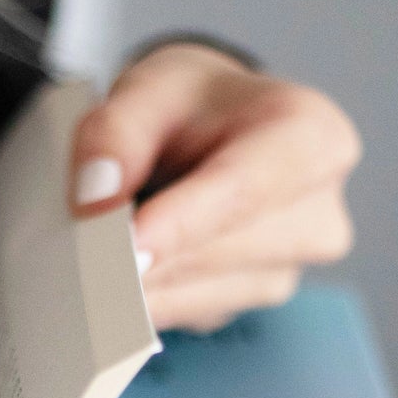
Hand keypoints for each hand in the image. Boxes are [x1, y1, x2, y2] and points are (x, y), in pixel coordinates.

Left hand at [69, 42, 359, 331]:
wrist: (218, 128)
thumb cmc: (194, 103)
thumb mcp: (148, 88)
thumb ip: (115, 134)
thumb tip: (95, 204)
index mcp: (314, 139)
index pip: (246, 189)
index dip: (183, 223)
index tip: (128, 247)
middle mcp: (317, 213)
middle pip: (217, 251)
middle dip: (144, 252)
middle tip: (80, 243)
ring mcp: (290, 267)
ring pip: (196, 292)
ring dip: (142, 275)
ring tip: (111, 234)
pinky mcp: (252, 300)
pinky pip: (188, 309)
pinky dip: (149, 291)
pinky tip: (136, 257)